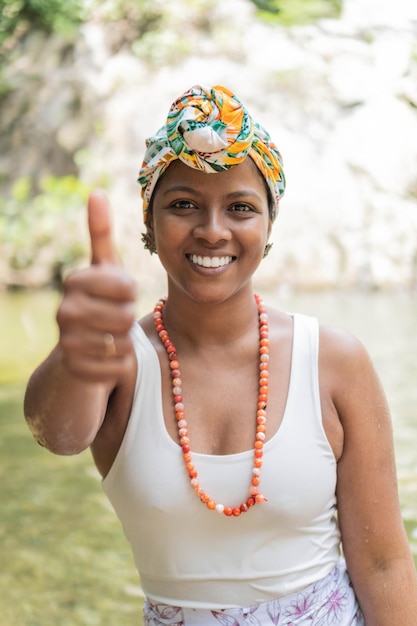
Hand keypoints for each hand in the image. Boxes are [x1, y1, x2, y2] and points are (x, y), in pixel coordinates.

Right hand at [56, 190, 136, 381]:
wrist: (77, 351)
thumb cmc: (98, 303)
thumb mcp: (102, 269)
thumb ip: (101, 233)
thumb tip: (97, 191)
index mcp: (74, 282)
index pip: (127, 286)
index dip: (130, 293)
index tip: (116, 295)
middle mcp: (64, 310)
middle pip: (126, 316)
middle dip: (127, 319)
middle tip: (112, 320)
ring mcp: (66, 341)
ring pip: (124, 343)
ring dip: (125, 343)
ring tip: (108, 338)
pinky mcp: (76, 370)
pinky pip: (119, 367)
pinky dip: (120, 365)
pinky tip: (105, 359)